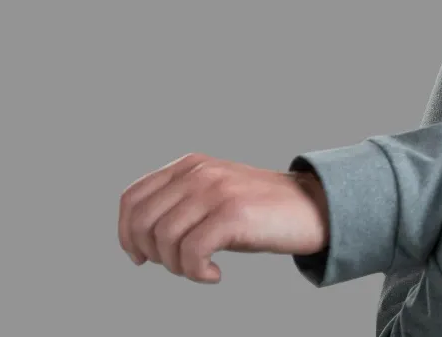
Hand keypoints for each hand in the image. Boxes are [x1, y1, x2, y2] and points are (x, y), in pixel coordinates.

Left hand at [118, 153, 329, 283]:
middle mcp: (199, 173)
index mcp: (190, 165)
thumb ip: (180, 203)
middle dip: (151, 254)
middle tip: (176, 267)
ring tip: (200, 270)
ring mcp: (216, 190)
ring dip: (177, 267)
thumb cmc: (262, 211)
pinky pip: (192, 253)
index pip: (132, 198)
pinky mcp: (233, 213)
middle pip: (142, 221)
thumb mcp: (214, 197)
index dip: (126, 234)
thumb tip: (138, 240)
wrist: (314, 208)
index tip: (141, 257)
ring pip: (164, 239)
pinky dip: (197, 273)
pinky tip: (215, 275)